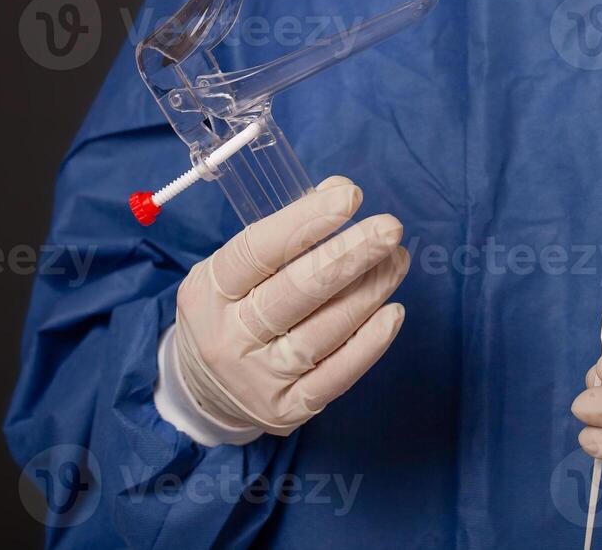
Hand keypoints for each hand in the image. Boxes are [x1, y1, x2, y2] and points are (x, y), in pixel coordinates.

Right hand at [173, 176, 408, 436]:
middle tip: (390, 228)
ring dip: (370, 291)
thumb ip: (284, 232)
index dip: (306, 220)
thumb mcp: (235, 269)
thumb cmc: (232, 310)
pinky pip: (337, 375)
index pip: (258, 249)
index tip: (350, 197)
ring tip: (397, 261)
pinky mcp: (286, 409)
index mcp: (209, 291)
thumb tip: (338, 191)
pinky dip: (370, 342)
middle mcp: (228, 337)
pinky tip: (393, 312)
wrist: (204, 390)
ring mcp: (256, 379)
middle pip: (297, 290)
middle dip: (351, 254)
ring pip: (325, 330)